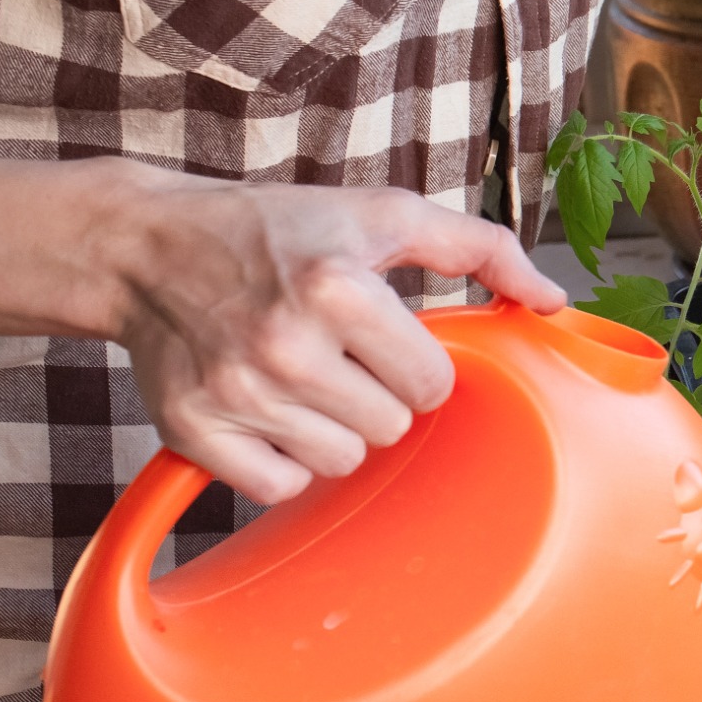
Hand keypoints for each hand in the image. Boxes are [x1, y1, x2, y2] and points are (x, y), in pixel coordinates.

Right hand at [107, 165, 566, 502]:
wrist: (147, 246)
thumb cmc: (278, 230)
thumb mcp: (381, 215)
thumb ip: (479, 248)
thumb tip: (554, 300)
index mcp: (339, 286)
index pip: (434, 385)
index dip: (416, 364)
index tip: (382, 337)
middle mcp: (284, 343)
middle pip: (391, 427)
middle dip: (375, 396)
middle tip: (335, 355)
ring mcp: (235, 391)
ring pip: (341, 461)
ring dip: (333, 429)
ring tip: (300, 379)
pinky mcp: (192, 429)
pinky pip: (279, 486)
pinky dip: (281, 460)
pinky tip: (266, 411)